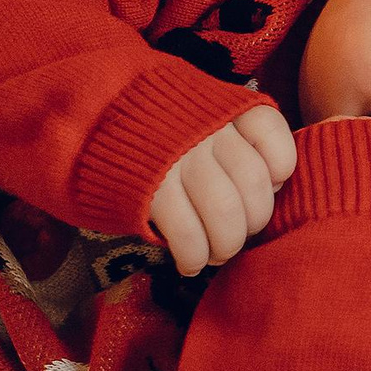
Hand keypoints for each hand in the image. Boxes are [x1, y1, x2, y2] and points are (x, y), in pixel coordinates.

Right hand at [151, 105, 296, 275]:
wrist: (92, 111)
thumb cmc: (158, 122)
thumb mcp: (204, 109)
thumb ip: (240, 136)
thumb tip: (272, 184)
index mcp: (226, 108)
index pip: (274, 140)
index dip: (278, 173)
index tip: (265, 183)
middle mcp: (208, 130)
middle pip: (254, 187)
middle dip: (252, 224)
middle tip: (235, 233)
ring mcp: (179, 158)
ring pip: (226, 214)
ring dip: (225, 246)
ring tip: (215, 254)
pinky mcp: (151, 189)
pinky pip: (188, 234)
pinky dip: (194, 257)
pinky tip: (190, 262)